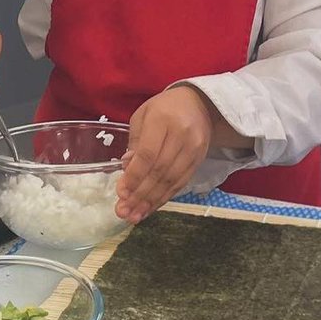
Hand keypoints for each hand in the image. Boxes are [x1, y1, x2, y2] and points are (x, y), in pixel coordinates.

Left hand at [115, 87, 214, 223]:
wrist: (200, 104)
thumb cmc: (164, 108)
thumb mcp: (143, 116)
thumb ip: (135, 142)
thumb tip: (126, 170)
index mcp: (162, 119)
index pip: (148, 153)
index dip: (134, 176)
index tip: (121, 194)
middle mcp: (181, 135)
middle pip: (160, 171)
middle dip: (140, 195)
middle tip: (124, 212)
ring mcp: (194, 149)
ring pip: (171, 181)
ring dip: (152, 201)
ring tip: (135, 216)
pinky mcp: (200, 160)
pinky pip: (181, 183)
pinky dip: (165, 197)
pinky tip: (151, 208)